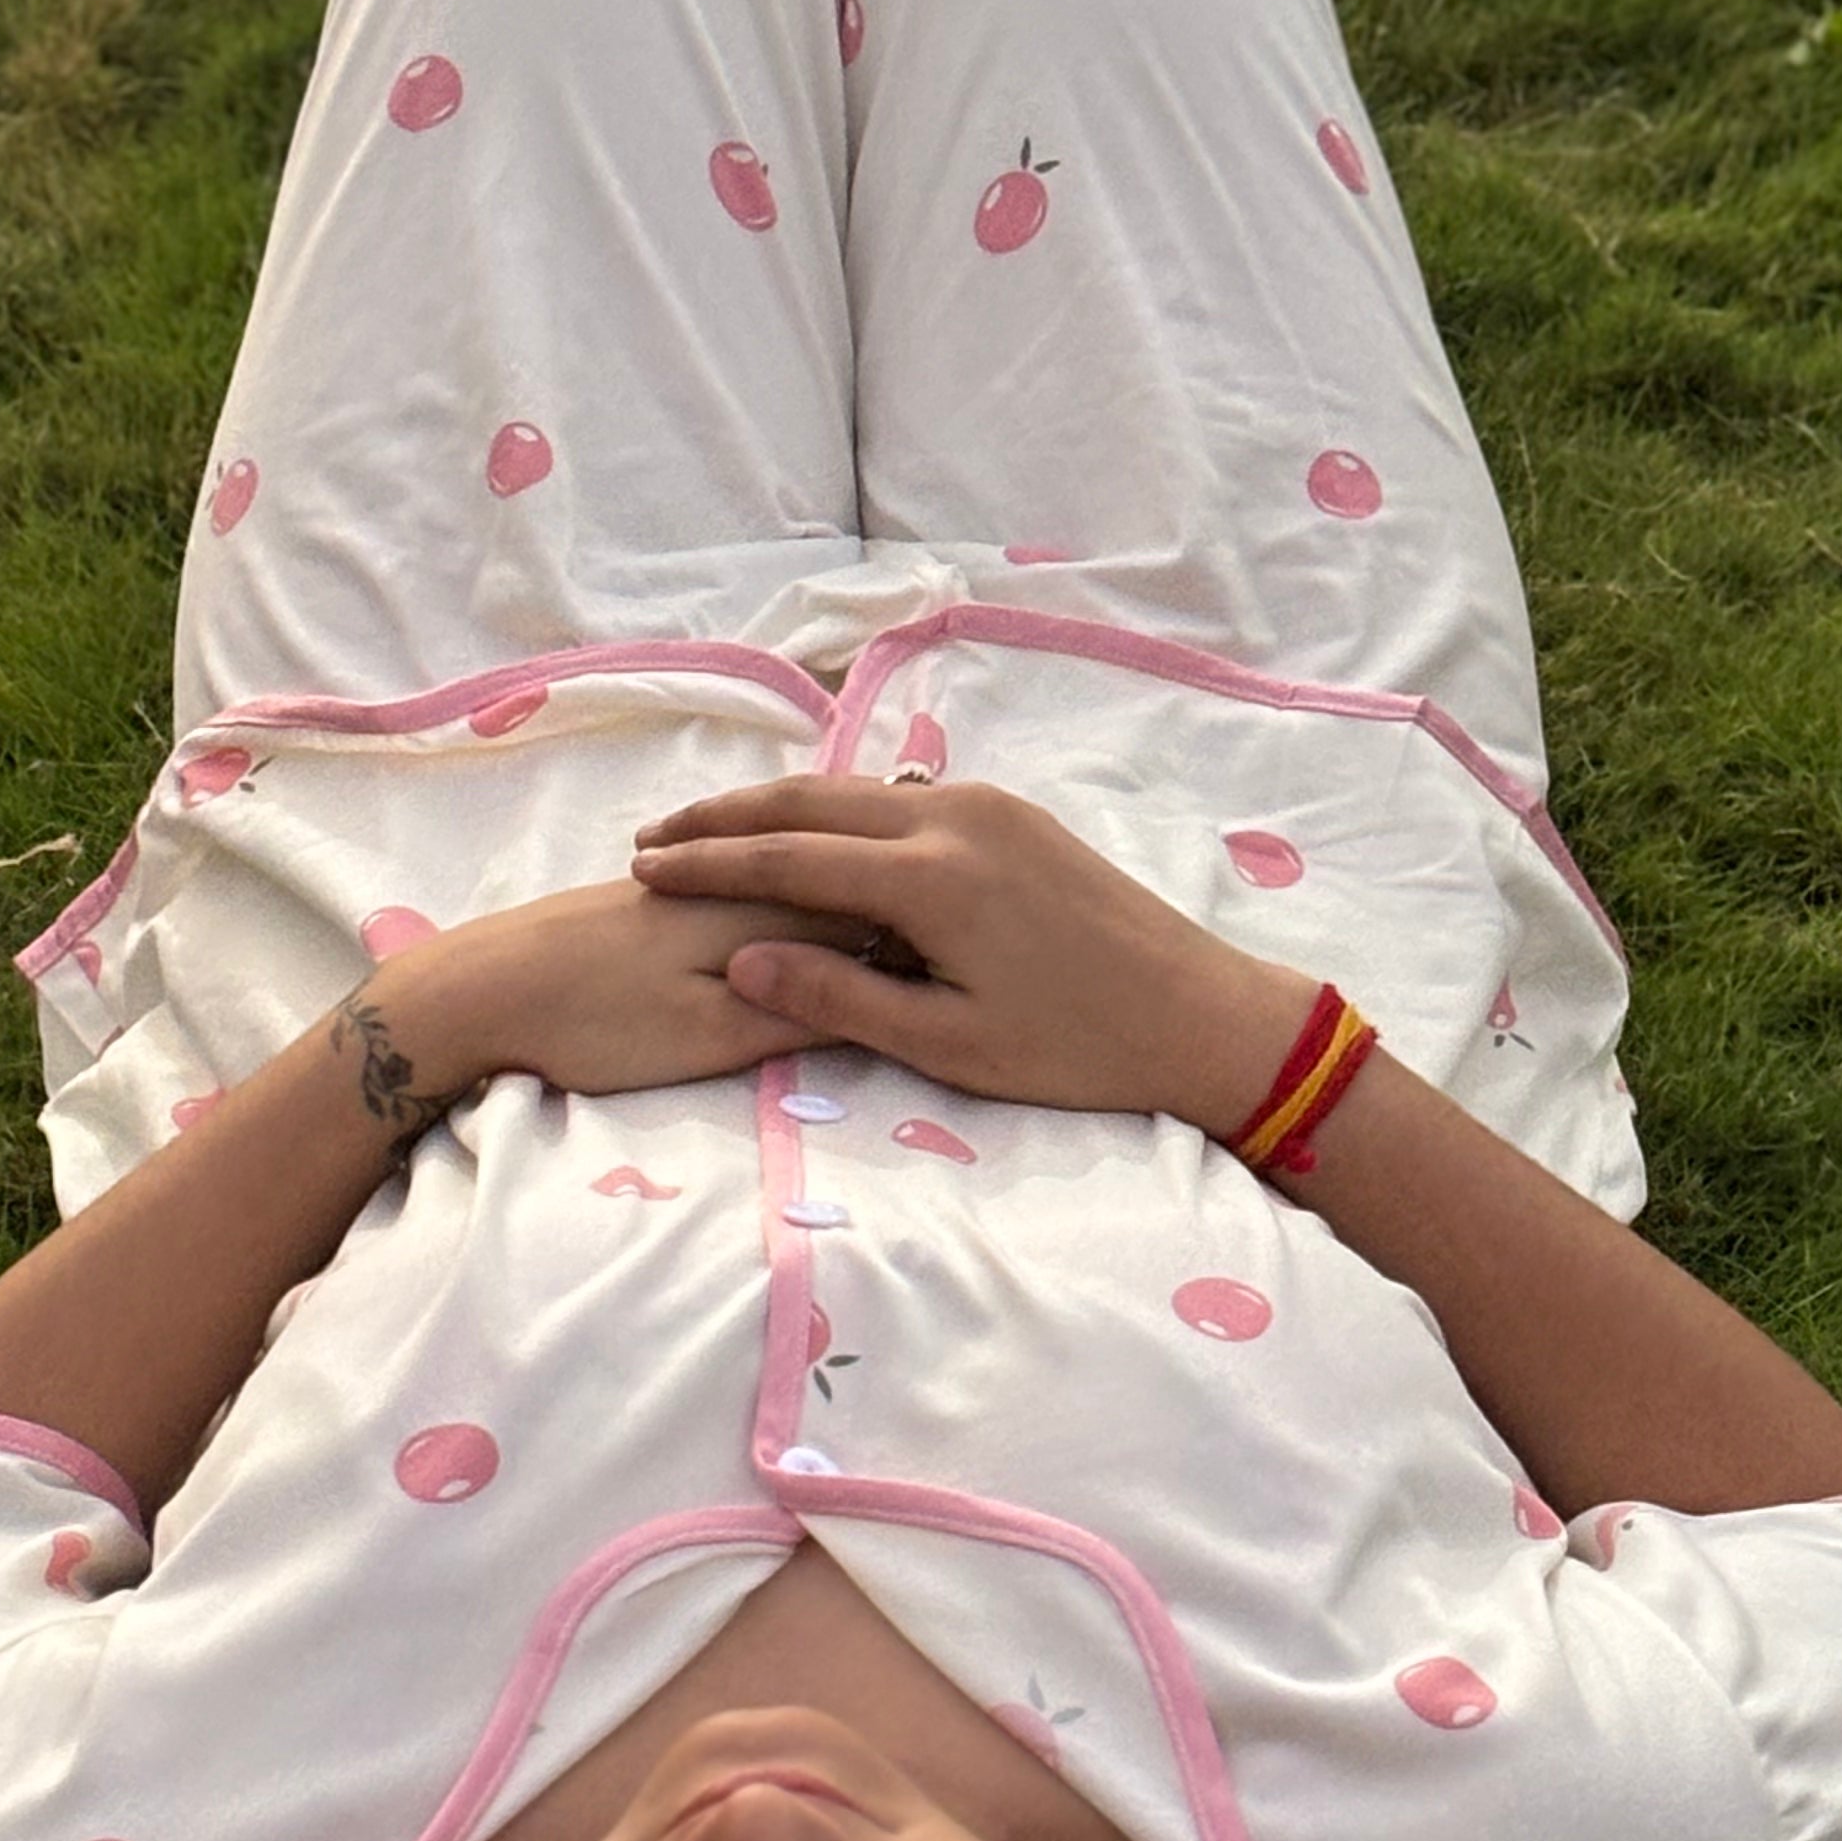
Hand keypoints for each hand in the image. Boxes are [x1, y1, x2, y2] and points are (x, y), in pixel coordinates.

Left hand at [432, 875, 893, 1101]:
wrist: (475, 993)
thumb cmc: (597, 1024)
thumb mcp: (710, 1036)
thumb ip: (799, 1010)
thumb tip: (882, 992)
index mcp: (758, 905)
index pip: (866, 907)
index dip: (913, 940)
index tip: (956, 972)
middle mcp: (731, 878)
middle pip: (829, 888)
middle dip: (879, 916)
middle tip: (931, 959)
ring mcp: (686, 883)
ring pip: (782, 889)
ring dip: (827, 910)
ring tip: (871, 945)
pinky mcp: (647, 898)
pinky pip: (738, 896)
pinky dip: (773, 913)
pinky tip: (781, 942)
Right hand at [628, 774, 1309, 1124]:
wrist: (1202, 1013)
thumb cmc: (1077, 1049)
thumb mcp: (950, 1043)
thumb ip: (838, 995)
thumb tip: (741, 958)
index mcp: (932, 879)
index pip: (786, 858)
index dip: (706, 864)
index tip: (639, 871)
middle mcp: (954, 820)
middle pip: (809, 802)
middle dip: (724, 819)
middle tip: (652, 841)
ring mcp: (988, 807)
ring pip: (853, 791)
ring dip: (777, 808)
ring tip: (710, 832)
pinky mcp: (1014, 814)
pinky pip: (898, 796)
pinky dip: (835, 809)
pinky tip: (808, 832)